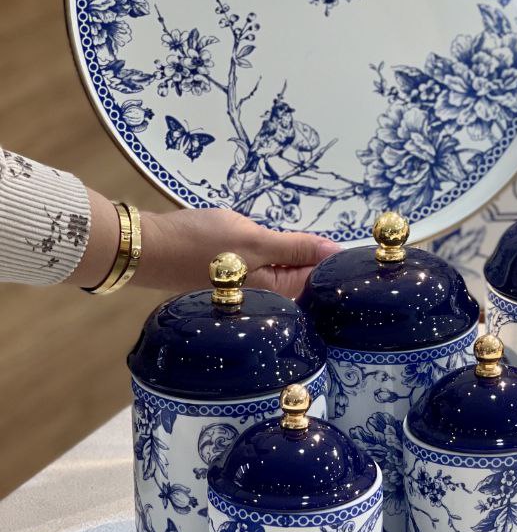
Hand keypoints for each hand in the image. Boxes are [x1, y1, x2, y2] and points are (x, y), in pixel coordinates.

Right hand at [135, 207, 337, 297]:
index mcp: (276, 294)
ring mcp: (249, 289)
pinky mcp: (235, 278)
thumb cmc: (200, 244)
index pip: (320, 279)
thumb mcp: (255, 240)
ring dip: (294, 253)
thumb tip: (336, 251)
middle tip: (325, 233)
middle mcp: (265, 297)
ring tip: (300, 235)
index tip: (352, 244)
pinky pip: (265, 266)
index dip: (337, 261)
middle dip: (318, 257)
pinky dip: (272, 253)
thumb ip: (296, 247)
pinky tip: (270, 240)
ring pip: (285, 270)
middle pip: (305, 277)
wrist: (148, 247)